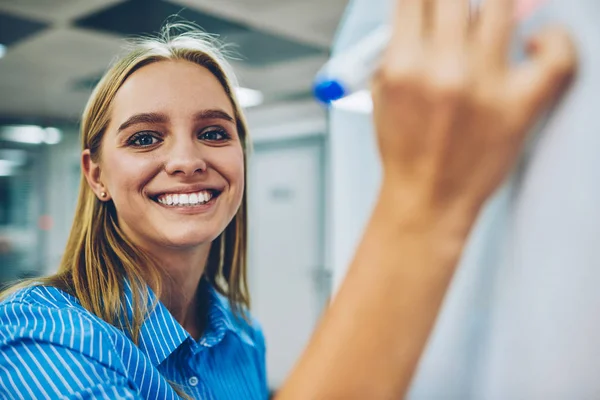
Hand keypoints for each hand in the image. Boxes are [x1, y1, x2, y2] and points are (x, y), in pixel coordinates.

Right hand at [372, 0, 575, 222]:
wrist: (426, 200)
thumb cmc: (404, 148)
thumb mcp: (383, 93)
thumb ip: (399, 45)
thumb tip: (423, 8)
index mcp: (402, 65)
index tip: (432, 3)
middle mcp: (442, 69)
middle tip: (462, 9)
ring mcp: (485, 86)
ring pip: (504, 5)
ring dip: (497, 5)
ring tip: (492, 15)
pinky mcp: (521, 106)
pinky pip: (558, 54)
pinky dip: (554, 39)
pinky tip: (537, 41)